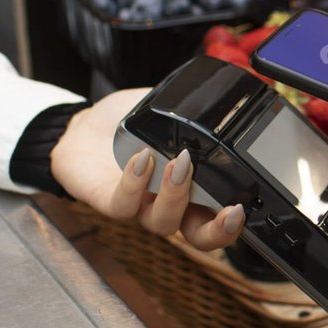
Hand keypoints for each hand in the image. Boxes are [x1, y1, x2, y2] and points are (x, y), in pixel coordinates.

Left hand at [52, 89, 243, 249]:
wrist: (84, 128)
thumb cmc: (128, 125)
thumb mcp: (167, 113)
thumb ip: (192, 110)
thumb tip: (224, 90)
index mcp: (192, 190)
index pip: (218, 217)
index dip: (233, 223)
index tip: (244, 207)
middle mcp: (169, 205)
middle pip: (200, 237)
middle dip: (219, 230)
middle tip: (231, 211)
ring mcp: (140, 207)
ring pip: (164, 223)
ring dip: (177, 196)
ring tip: (179, 162)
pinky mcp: (108, 202)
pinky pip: (124, 205)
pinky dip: (135, 183)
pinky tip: (141, 157)